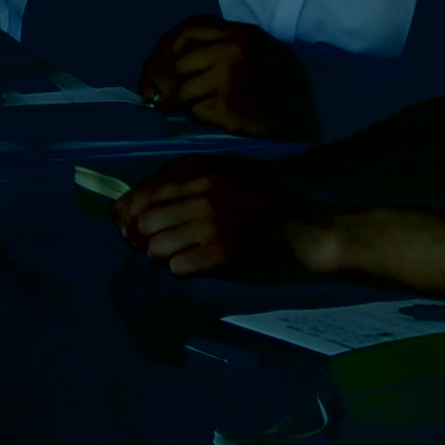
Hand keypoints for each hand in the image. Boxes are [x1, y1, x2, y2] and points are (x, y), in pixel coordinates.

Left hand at [113, 156, 302, 281]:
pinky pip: (179, 268)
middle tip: (161, 250)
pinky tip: (201, 267)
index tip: (132, 232)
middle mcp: (201, 193)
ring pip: (157, 248)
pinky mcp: (223, 252)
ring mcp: (212, 222)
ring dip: (166, 257)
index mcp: (200, 173)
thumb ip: (184, 191)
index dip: (130, 218)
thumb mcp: (226, 184)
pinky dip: (184, 270)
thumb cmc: (270, 209)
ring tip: (187, 257)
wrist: (315, 232)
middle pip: (144, 224)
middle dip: (147, 241)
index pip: (142, 196)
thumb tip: (135, 214)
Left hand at [140, 16, 315, 141]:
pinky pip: (193, 111)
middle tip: (166, 100)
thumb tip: (165, 65)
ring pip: (182, 89)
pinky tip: (217, 120)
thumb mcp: (256, 55)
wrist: (306, 126)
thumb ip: (216, 50)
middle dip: (169, 83)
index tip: (154, 73)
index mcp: (241, 33)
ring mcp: (228, 76)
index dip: (164, 53)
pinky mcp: (226, 104)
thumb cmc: (281, 92)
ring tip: (206, 110)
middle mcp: (233, 49)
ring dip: (187, 104)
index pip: (186, 31)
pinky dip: (198, 118)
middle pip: (178, 61)